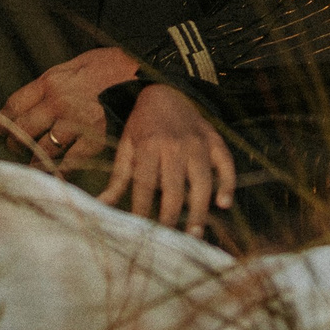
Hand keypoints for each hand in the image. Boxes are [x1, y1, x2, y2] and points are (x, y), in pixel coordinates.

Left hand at [0, 46, 138, 167]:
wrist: (140, 71)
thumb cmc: (110, 65)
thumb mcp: (73, 66)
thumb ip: (53, 84)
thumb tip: (36, 100)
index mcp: (50, 81)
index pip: (15, 104)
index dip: (4, 120)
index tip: (2, 129)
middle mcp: (57, 101)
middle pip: (23, 128)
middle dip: (16, 142)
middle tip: (16, 148)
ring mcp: (74, 121)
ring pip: (43, 147)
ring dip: (36, 158)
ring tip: (34, 162)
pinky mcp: (93, 137)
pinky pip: (69, 160)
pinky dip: (60, 170)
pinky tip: (56, 174)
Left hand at [100, 85, 235, 236]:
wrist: (166, 91)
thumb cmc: (143, 126)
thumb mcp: (126, 146)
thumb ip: (118, 178)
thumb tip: (101, 206)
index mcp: (148, 145)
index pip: (145, 184)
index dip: (142, 209)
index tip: (140, 230)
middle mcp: (174, 144)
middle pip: (174, 187)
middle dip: (171, 216)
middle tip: (170, 239)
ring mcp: (197, 142)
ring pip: (202, 181)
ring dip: (199, 209)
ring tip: (195, 233)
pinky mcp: (214, 140)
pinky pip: (226, 163)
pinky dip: (227, 183)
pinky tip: (224, 203)